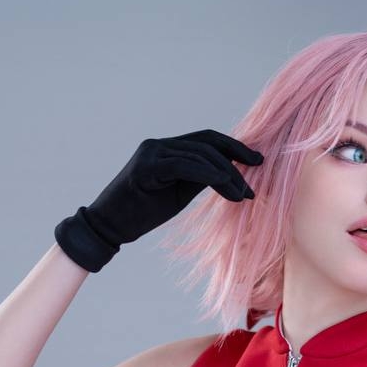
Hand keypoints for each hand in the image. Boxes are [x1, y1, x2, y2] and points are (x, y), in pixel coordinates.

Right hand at [55, 129, 263, 271]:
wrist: (109, 226)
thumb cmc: (141, 212)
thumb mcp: (178, 193)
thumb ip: (199, 179)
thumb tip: (228, 175)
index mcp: (167, 148)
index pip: (207, 140)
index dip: (234, 147)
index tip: (257, 161)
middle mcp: (159, 145)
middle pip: (207, 144)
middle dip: (236, 161)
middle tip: (255, 183)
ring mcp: (151, 153)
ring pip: (200, 155)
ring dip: (227, 175)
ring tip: (244, 195)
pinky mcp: (146, 167)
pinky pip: (185, 166)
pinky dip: (209, 175)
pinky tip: (227, 187)